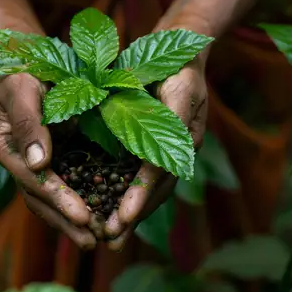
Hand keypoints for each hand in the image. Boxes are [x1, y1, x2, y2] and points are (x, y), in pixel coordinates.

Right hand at [0, 73, 96, 249]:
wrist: (30, 63)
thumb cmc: (25, 71)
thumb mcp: (23, 88)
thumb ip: (28, 122)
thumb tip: (38, 162)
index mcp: (7, 147)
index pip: (33, 179)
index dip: (58, 198)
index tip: (83, 215)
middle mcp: (19, 162)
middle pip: (39, 199)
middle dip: (65, 221)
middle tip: (92, 240)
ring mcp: (34, 166)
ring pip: (49, 202)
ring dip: (70, 223)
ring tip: (95, 241)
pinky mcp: (53, 162)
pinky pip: (64, 188)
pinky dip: (78, 206)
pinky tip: (99, 219)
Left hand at [103, 58, 207, 251]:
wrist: (182, 52)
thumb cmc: (180, 65)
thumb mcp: (180, 85)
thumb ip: (174, 114)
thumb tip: (162, 151)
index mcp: (184, 140)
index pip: (159, 173)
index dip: (140, 196)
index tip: (123, 218)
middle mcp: (176, 152)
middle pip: (154, 191)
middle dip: (132, 216)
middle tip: (110, 240)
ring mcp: (164, 151)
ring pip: (146, 189)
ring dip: (128, 213)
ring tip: (108, 236)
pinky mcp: (150, 146)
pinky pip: (136, 175)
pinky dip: (124, 194)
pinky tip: (109, 209)